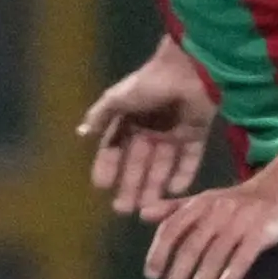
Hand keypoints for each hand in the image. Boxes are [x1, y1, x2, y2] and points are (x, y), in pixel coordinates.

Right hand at [80, 44, 218, 215]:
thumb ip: (102, 115)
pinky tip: (177, 191)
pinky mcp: (195, 132)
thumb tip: (82, 132)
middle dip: (130, 185)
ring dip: (154, 185)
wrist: (188, 69)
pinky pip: (189, 158)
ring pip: (161, 164)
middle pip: (138, 162)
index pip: (114, 147)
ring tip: (148, 206)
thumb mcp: (119, 98)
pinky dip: (184, 173)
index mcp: (129, 118)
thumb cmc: (150, 83)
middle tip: (124, 209)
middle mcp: (149, 128)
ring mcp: (173, 131)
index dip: (108, 167)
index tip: (101, 187)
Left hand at [143, 171, 277, 278]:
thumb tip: (141, 214)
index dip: (159, 252)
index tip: (151, 275)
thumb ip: (175, 208)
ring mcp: (239, 223)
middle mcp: (216, 212)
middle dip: (176, 276)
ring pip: (214, 257)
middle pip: (191, 248)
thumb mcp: (205, 199)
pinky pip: (242, 260)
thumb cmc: (239, 199)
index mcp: (199, 204)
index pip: (172, 228)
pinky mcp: (261, 233)